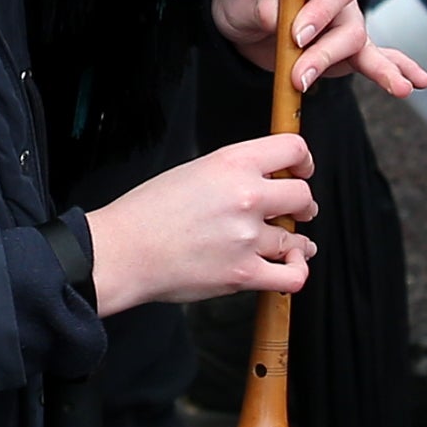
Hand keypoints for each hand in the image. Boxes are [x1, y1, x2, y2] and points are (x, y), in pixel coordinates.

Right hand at [83, 132, 314, 311]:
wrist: (123, 251)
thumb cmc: (148, 212)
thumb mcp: (193, 171)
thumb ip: (233, 173)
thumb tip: (265, 182)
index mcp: (232, 163)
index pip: (293, 149)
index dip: (304, 161)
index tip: (301, 170)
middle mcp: (245, 196)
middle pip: (303, 196)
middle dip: (303, 205)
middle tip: (297, 212)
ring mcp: (247, 237)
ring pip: (297, 239)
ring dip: (296, 242)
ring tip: (287, 245)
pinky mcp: (243, 274)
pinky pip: (292, 277)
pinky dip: (296, 272)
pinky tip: (288, 267)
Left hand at [212, 0, 421, 97]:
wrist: (237, 21)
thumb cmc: (240, 0)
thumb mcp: (240, 1)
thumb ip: (260, 8)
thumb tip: (276, 16)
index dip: (319, 13)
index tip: (296, 36)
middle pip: (348, 26)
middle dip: (326, 55)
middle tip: (299, 77)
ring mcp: (343, 26)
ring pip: (363, 45)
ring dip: (381, 69)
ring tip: (401, 89)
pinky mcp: (343, 52)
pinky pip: (375, 59)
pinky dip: (397, 69)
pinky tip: (417, 83)